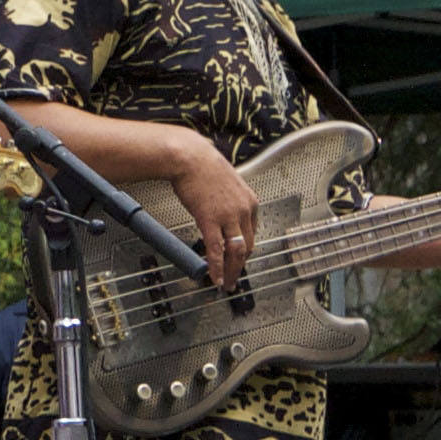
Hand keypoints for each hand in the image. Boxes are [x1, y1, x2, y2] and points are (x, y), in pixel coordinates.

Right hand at [172, 134, 260, 287]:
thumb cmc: (201, 165)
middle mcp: (243, 210)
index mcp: (249, 201)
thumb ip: (228, 199)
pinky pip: (216, 249)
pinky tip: (215, 276)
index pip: (251, 233)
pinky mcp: (210, 220)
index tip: (238, 258)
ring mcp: (228, 216)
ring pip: (236, 251)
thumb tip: (221, 209)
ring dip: (232, 270)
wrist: (189, 156)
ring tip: (226, 282)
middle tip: (235, 277)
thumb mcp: (225, 183)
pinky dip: (217, 266)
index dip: (245, 249)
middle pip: (247, 245)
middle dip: (240, 265)